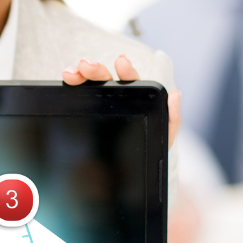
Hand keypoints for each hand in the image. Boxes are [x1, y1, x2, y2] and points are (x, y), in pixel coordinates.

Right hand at [62, 55, 180, 150]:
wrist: (125, 180)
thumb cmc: (146, 156)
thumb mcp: (162, 140)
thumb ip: (171, 120)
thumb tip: (176, 94)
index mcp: (135, 101)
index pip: (131, 82)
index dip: (126, 70)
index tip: (121, 62)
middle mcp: (115, 100)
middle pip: (105, 79)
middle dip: (96, 69)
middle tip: (86, 65)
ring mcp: (97, 107)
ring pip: (88, 86)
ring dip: (80, 74)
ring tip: (71, 73)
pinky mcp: (83, 115)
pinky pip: (76, 98)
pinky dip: (70, 87)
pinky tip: (66, 82)